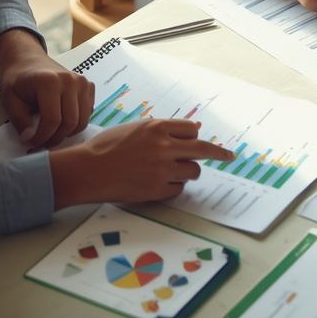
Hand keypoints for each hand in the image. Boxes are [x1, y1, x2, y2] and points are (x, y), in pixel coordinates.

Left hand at [0, 29, 93, 149]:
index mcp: (49, 81)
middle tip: (42, 143)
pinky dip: (76, 123)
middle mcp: (71, 80)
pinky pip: (87, 114)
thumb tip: (30, 140)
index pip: (52, 120)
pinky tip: (61, 123)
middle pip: (70, 122)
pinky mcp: (89, 86)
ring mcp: (83, 83)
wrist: (27, 60)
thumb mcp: (10, 100)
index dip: (42, 137)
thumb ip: (20, 121)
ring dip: (67, 133)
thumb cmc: (17, 79)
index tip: (32, 143)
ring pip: (82, 121)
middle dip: (55, 138)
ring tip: (51, 135)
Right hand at [49, 119, 234, 208]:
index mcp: (157, 127)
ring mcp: (161, 169)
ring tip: (166, 172)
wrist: (86, 170)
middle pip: (204, 150)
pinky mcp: (157, 190)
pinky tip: (156, 183)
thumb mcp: (135, 129)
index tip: (202, 141)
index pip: (192, 130)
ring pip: (192, 171)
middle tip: (229, 156)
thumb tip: (195, 128)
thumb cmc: (107, 147)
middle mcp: (163, 147)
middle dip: (219, 154)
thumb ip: (163, 130)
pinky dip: (172, 187)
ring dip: (186, 172)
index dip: (193, 137)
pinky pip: (178, 188)